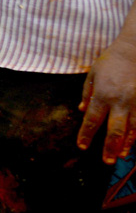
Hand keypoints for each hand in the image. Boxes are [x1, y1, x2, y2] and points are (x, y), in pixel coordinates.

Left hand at [77, 34, 135, 163]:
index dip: (86, 135)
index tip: (82, 146)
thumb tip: (82, 110)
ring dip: (127, 144)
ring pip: (132, 129)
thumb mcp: (92, 74)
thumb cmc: (110, 62)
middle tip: (106, 161)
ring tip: (122, 156)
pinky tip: (134, 143)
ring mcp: (135, 102)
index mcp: (102, 95)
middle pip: (114, 130)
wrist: (134, 51)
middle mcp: (119, 101)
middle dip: (109, 147)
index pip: (92, 120)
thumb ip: (87, 94)